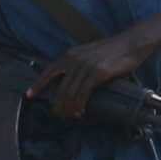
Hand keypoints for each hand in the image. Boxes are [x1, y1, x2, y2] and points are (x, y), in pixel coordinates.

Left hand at [28, 33, 154, 119]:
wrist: (130, 43)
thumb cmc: (113, 51)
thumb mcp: (89, 54)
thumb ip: (78, 65)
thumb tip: (72, 82)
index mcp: (70, 54)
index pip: (48, 71)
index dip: (38, 84)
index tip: (30, 95)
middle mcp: (74, 60)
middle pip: (59, 88)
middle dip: (58, 105)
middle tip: (60, 114)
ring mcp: (84, 66)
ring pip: (69, 93)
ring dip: (69, 108)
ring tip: (71, 115)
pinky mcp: (96, 73)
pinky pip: (82, 94)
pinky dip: (80, 105)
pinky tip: (81, 110)